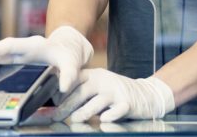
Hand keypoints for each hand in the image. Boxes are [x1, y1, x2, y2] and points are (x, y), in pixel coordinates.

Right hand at [0, 26, 92, 92]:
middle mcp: (24, 48)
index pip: (12, 44)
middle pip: (2, 52)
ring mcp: (21, 54)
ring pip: (1, 58)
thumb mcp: (72, 63)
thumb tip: (63, 88)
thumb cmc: (68, 55)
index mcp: (34, 45)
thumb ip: (69, 75)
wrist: (69, 48)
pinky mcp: (20, 61)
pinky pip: (4, 64)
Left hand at [54, 69, 174, 122]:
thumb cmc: (116, 93)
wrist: (145, 94)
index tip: (51, 103)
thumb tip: (57, 104)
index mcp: (96, 75)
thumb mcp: (99, 87)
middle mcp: (105, 81)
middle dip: (67, 105)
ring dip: (84, 112)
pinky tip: (103, 120)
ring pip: (97, 102)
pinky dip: (108, 116)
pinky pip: (116, 111)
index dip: (62, 91)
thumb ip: (82, 94)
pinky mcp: (127, 103)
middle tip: (57, 116)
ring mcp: (116, 92)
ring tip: (75, 119)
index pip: (75, 80)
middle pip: (82, 92)